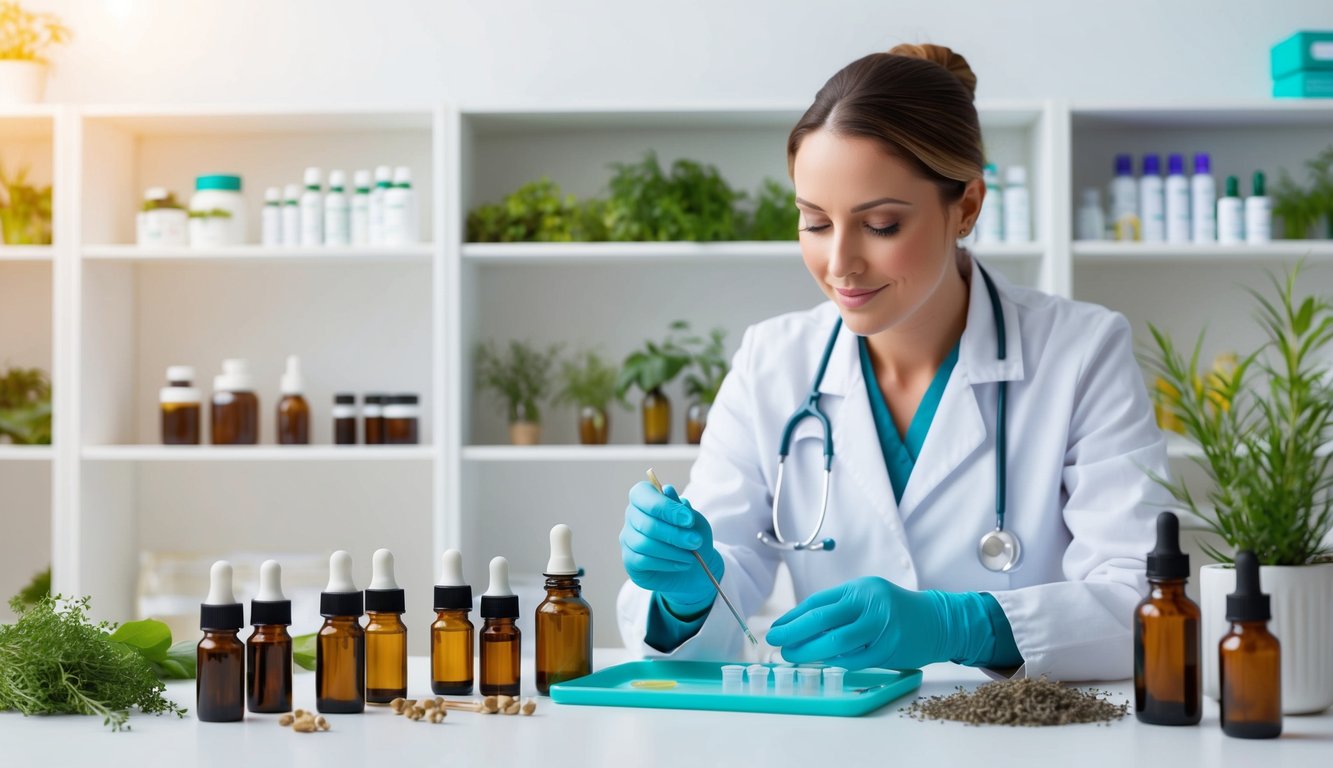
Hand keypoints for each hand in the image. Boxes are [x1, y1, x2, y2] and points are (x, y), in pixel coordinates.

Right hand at [620, 481, 723, 611]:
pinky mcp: (629, 560)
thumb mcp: (694, 521)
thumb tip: (667, 490)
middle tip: (696, 541)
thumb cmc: (691, 537)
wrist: (694, 567)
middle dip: (675, 534)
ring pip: (645, 544)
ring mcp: (628, 538)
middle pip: (647, 523)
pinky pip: (643, 561)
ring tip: (691, 556)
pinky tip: (681, 564)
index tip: (689, 519)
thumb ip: (681, 507)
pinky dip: (666, 563)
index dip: (666, 507)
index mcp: (645, 498)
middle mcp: (632, 515)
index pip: (644, 494)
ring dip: (672, 551)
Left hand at [766, 577, 980, 670]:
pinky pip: (855, 659)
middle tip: (776, 643)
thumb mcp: (867, 600)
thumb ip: (840, 610)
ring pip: (836, 642)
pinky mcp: (889, 648)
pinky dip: (835, 662)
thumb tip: (800, 627)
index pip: (817, 602)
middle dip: (793, 633)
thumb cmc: (895, 611)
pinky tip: (822, 662)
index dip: (793, 616)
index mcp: (859, 588)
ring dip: (809, 651)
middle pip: (822, 619)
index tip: (775, 628)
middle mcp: (868, 603)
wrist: (939, 620)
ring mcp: (880, 626)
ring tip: (792, 656)